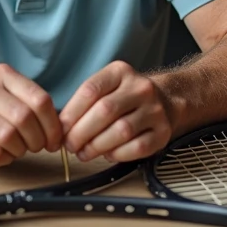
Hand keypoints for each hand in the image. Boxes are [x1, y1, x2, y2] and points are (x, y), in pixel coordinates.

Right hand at [0, 63, 61, 166]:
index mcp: (1, 74)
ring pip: (9, 137)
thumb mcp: (3, 89)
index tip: (55, 138)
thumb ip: (29, 102)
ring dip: (20, 150)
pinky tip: (2, 153)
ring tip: (17, 148)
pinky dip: (4, 158)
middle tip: (37, 146)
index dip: (53, 124)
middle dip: (38, 140)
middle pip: (25, 119)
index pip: (39, 99)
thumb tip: (61, 127)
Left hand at [60, 61, 174, 163]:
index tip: (61, 129)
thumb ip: (85, 103)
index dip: (71, 113)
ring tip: (84, 153)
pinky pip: (138, 147)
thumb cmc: (124, 98)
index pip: (91, 90)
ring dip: (97, 146)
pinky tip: (108, 155)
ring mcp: (155, 109)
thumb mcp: (106, 88)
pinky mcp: (163, 131)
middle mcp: (140, 87)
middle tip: (70, 146)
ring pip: (121, 131)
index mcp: (120, 72)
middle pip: (105, 111)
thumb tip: (61, 128)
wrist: (165, 101)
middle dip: (81, 133)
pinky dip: (118, 154)